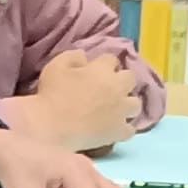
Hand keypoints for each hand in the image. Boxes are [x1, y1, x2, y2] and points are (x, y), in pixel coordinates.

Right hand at [22, 50, 138, 153]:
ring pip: (135, 104)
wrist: (51, 127)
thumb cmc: (51, 95)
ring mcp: (121, 111)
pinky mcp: (118, 131)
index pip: (111, 59)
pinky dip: (124, 129)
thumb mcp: (56, 66)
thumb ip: (72, 57)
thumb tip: (85, 57)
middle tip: (108, 88)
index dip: (103, 64)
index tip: (95, 70)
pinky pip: (130, 130)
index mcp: (102, 69)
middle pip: (130, 78)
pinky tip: (114, 129)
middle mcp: (117, 87)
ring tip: (116, 109)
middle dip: (121, 81)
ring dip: (127, 104)